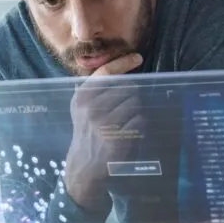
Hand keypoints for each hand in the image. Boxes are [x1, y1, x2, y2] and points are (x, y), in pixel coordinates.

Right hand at [63, 53, 145, 209]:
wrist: (85, 164)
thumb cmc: (87, 130)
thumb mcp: (82, 107)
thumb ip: (97, 89)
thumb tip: (124, 71)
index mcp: (82, 97)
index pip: (106, 72)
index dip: (123, 63)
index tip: (137, 58)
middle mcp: (92, 108)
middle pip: (128, 88)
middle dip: (132, 95)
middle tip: (126, 107)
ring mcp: (105, 124)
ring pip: (136, 103)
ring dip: (137, 110)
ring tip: (127, 120)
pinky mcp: (118, 138)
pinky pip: (141, 120)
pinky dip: (140, 124)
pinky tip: (131, 131)